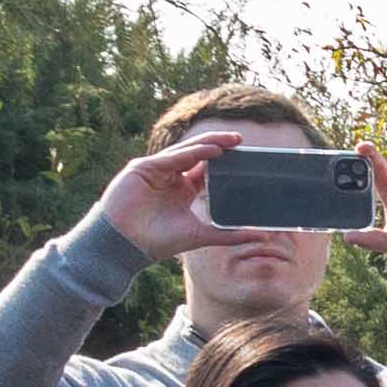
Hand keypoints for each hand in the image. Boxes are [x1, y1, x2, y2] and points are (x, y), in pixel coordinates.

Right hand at [90, 127, 250, 268]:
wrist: (125, 247)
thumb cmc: (157, 242)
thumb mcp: (200, 236)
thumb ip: (228, 235)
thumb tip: (261, 236)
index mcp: (183, 189)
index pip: (206, 167)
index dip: (224, 159)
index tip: (245, 154)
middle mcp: (171, 176)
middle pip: (198, 154)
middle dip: (219, 145)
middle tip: (240, 139)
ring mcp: (156, 170)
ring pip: (186, 151)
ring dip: (208, 144)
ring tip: (230, 141)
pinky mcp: (142, 168)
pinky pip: (170, 157)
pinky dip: (190, 153)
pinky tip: (209, 150)